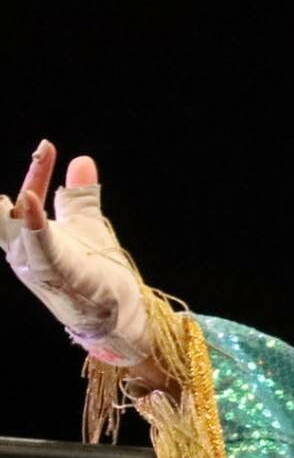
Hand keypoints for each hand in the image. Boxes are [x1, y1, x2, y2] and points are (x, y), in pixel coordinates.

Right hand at [1, 140, 154, 366]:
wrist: (117, 311)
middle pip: (4, 215)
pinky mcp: (56, 275)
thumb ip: (79, 195)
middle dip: (1, 200)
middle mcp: (25, 252)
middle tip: (29, 162)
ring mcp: (37, 266)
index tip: (48, 146)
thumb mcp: (86, 224)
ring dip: (15, 209)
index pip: (25, 197)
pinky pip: (39, 247)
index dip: (38, 169)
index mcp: (28, 237)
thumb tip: (81, 160)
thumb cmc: (96, 270)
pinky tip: (30, 201)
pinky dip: (33, 225)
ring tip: (22, 187)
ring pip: (13, 232)